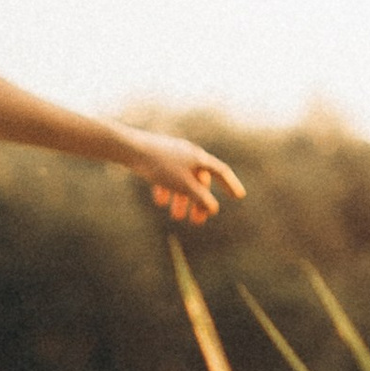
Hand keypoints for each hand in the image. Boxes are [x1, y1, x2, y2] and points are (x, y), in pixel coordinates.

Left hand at [122, 129, 242, 223]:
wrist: (130, 149)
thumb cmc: (160, 166)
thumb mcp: (184, 186)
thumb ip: (200, 198)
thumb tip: (213, 209)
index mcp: (199, 158)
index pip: (221, 172)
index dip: (231, 185)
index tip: (239, 196)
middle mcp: (188, 154)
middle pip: (200, 180)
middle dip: (199, 202)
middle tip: (197, 221)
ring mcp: (173, 154)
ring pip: (183, 180)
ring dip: (182, 199)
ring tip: (176, 216)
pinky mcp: (157, 157)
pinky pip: (168, 176)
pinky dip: (167, 190)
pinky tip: (159, 201)